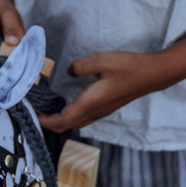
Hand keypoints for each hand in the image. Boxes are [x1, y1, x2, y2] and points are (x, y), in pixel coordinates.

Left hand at [39, 50, 165, 132]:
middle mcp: (94, 112)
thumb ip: (80, 66)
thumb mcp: (101, 60)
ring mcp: (101, 112)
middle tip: (35, 114)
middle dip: (49, 123)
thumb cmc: (129, 67)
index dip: (46, 121)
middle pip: (66, 126)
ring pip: (75, 123)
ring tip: (47, 111)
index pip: (62, 120)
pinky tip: (67, 106)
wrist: (152, 75)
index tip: (33, 116)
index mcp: (89, 103)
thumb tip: (68, 71)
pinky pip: (83, 118)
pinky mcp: (106, 108)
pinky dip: (70, 116)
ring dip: (59, 121)